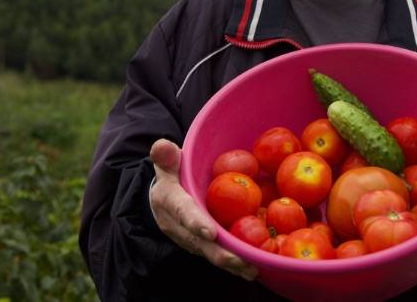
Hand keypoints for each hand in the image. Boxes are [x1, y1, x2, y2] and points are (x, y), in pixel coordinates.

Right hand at [149, 138, 257, 280]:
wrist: (160, 200)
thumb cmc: (170, 176)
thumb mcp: (165, 163)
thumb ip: (165, 155)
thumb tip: (162, 145)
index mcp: (171, 202)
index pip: (183, 213)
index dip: (196, 223)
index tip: (211, 233)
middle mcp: (179, 226)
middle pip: (200, 242)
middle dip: (220, 253)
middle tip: (242, 260)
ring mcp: (190, 239)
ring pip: (210, 254)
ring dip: (231, 264)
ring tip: (254, 271)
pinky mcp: (201, 246)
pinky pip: (217, 256)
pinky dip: (234, 265)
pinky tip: (255, 270)